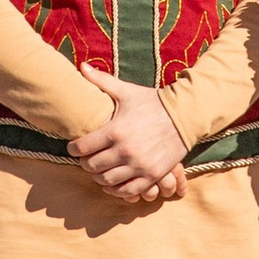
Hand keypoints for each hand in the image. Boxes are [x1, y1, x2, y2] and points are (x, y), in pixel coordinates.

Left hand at [70, 80, 186, 206]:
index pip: (82, 148)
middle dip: (85, 163)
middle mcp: (125, 151)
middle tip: (85, 158)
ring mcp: (139, 166)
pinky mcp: (152, 175)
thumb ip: (101, 81)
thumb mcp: (127, 91)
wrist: (185, 115)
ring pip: (107, 181)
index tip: (74, 146)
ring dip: (98, 177)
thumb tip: (81, 67)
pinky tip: (113, 183)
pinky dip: (117, 190)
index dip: (73, 148)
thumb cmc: (153, 102)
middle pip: (92, 166)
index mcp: (115, 131)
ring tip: (98, 170)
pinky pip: (128, 191)